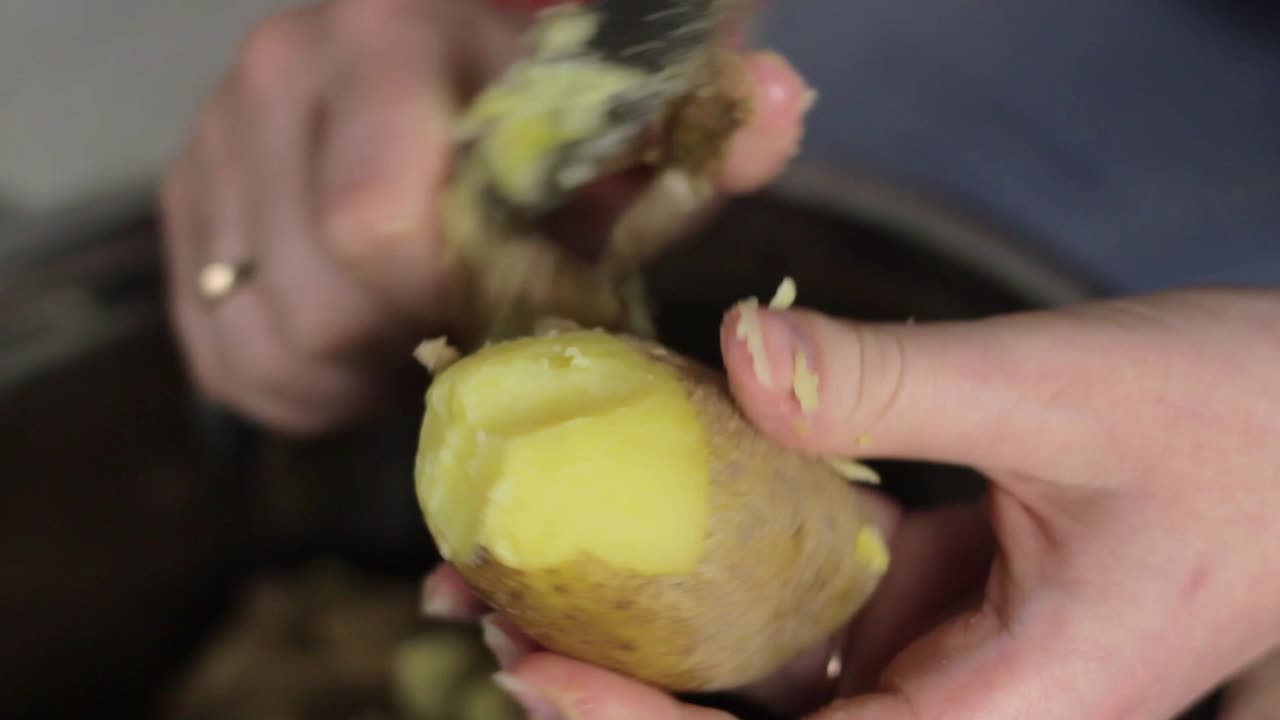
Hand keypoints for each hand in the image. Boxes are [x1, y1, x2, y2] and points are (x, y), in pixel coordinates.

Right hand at [159, 0, 811, 434]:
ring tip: (415, 330)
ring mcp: (216, 140)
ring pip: (263, 337)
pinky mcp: (186, 204)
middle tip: (465, 325)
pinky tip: (360, 341)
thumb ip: (702, 129)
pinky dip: (296, 380)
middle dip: (409, 341)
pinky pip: (222, 352)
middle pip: (319, 300)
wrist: (437, 72)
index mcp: (391, 40)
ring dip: (355, 368)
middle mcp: (279, 76)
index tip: (511, 303)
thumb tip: (772, 105)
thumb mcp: (629, 127)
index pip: (382, 227)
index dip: (456, 303)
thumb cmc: (546, 120)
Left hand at [421, 288, 1279, 718]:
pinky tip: (645, 502)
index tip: (541, 671)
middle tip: (493, 610)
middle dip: (618, 684)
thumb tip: (741, 361)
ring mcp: (940, 651)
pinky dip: (716, 553)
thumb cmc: (1240, 424)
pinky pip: (800, 593)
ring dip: (647, 617)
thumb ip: (902, 382)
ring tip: (529, 564)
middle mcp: (965, 704)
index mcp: (1019, 711)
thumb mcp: (1070, 393)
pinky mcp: (926, 594)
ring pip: (766, 663)